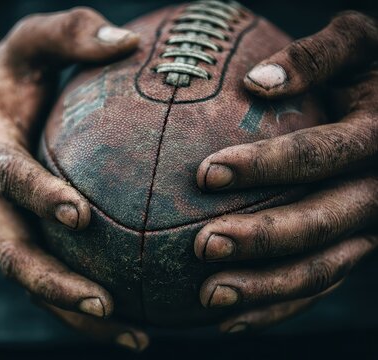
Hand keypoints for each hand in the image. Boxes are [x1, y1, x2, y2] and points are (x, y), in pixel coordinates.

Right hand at [0, 8, 146, 349]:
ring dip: (76, 314)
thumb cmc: (10, 77)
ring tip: (137, 335)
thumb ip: (69, 32)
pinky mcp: (21, 240)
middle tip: (107, 304)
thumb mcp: (30, 40)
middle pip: (11, 253)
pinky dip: (84, 308)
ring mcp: (2, 227)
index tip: (79, 216)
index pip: (6, 175)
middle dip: (54, 284)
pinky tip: (137, 321)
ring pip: (32, 283)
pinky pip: (49, 280)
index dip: (36, 196)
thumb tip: (128, 39)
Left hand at [193, 11, 377, 332]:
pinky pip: (319, 284)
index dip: (268, 165)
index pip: (321, 154)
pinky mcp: (355, 248)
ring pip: (325, 267)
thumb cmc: (370, 66)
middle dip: (264, 237)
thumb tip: (256, 82)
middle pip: (324, 221)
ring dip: (267, 287)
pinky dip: (277, 306)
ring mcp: (370, 226)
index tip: (206, 173)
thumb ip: (317, 54)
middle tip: (203, 246)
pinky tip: (229, 319)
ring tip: (208, 296)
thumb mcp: (358, 42)